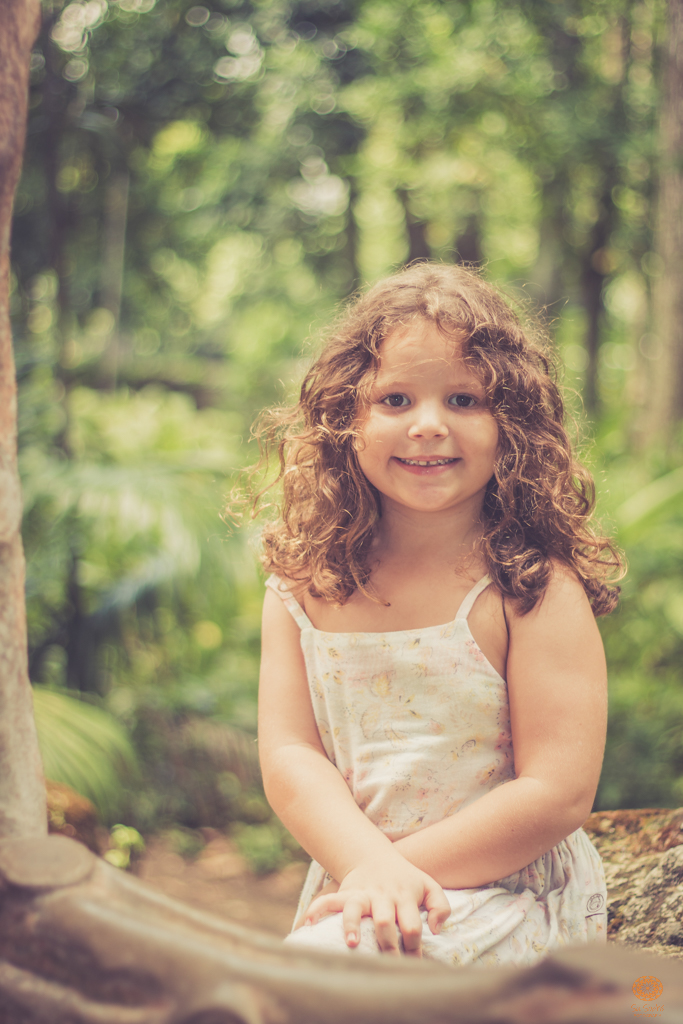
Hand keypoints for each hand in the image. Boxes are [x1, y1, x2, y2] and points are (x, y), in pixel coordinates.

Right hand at [304, 854, 450, 956]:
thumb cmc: (406, 879)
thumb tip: (435, 929)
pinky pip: (328, 900)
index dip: (414, 947)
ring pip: (354, 908)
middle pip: (385, 921)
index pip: (412, 925)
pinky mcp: (346, 893)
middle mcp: (382, 895)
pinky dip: (316, 910)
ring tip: (353, 944)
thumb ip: (440, 906)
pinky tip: (306, 924)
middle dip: (387, 945)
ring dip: (352, 926)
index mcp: (404, 896)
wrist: (375, 857)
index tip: (414, 964)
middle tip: (390, 965)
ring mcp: (362, 894)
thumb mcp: (429, 886)